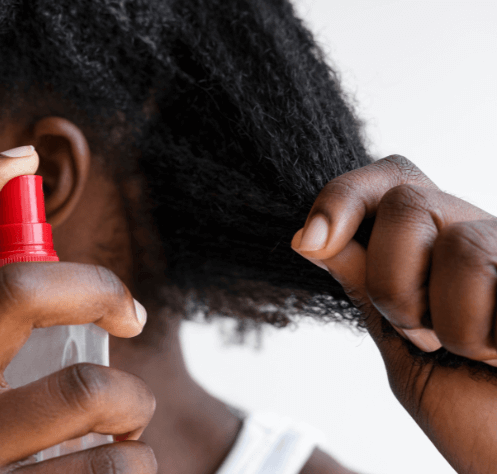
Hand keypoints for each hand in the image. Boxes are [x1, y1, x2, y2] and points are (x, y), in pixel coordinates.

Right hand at [0, 150, 156, 472]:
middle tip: (129, 310)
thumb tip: (72, 293)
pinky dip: (138, 468)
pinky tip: (119, 473)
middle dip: (94, 284)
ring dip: (133, 405)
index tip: (18, 156)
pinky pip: (115, 469)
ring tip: (127, 426)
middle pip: (18, 293)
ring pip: (89, 392)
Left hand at [292, 155, 496, 472]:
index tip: (310, 241)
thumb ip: (366, 289)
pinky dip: (494, 336)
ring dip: (454, 324)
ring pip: (460, 247)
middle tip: (425, 334)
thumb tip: (309, 236)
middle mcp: (479, 235)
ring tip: (481, 353)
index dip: (345, 197)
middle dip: (394, 281)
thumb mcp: (403, 349)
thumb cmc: (477, 413)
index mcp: (436, 247)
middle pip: (407, 203)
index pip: (388, 182)